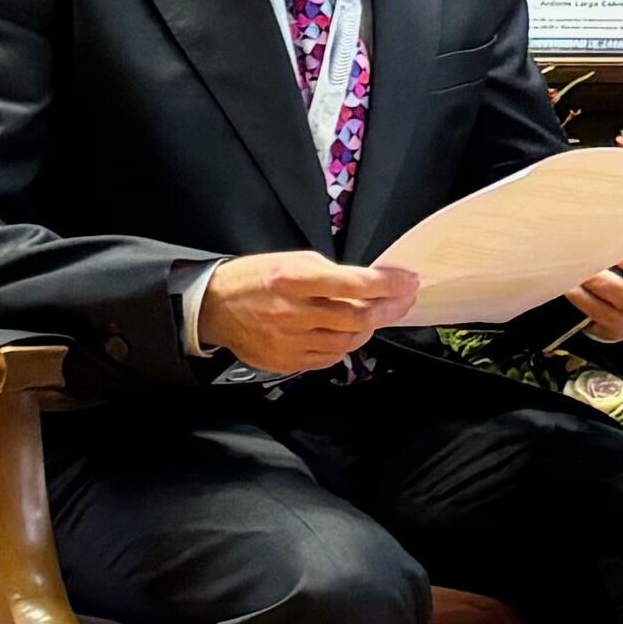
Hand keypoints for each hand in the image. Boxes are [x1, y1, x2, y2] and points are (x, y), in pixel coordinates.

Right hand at [202, 250, 419, 373]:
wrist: (214, 308)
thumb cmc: (256, 278)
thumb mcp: (292, 261)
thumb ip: (331, 275)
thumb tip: (370, 286)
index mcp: (294, 279)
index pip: (353, 284)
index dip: (388, 284)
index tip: (409, 281)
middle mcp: (293, 312)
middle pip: (358, 318)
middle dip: (390, 309)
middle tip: (404, 300)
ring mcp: (290, 342)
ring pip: (348, 341)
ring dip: (368, 328)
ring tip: (371, 315)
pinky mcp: (287, 362)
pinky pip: (329, 358)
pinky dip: (344, 345)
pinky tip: (342, 332)